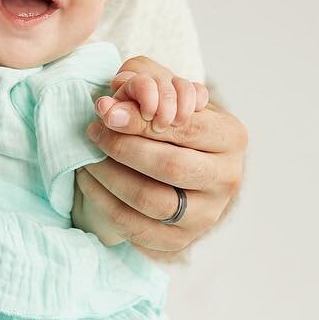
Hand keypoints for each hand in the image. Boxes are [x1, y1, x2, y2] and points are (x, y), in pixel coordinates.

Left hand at [73, 56, 245, 258]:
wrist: (177, 165)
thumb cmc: (168, 121)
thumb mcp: (164, 89)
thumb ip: (144, 78)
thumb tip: (114, 101)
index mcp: (232, 137)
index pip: (188, 128)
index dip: (143, 120)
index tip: (106, 112)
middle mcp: (227, 179)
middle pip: (172, 167)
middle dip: (125, 149)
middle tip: (93, 132)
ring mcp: (207, 215)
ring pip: (153, 201)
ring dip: (111, 177)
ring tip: (87, 157)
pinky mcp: (180, 240)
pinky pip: (136, 228)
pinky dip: (105, 203)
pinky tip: (88, 181)